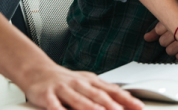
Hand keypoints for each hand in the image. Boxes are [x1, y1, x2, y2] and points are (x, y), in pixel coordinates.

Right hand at [22, 63, 143, 109]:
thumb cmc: (66, 81)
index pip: (112, 91)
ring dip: (89, 106)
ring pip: (78, 99)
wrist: (38, 71)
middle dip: (110, 104)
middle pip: (97, 94)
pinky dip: (58, 109)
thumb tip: (124, 101)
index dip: (126, 99)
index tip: (139, 107)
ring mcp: (63, 88)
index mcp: (91, 82)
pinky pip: (54, 104)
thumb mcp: (87, 83)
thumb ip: (104, 92)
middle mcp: (79, 84)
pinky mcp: (47, 95)